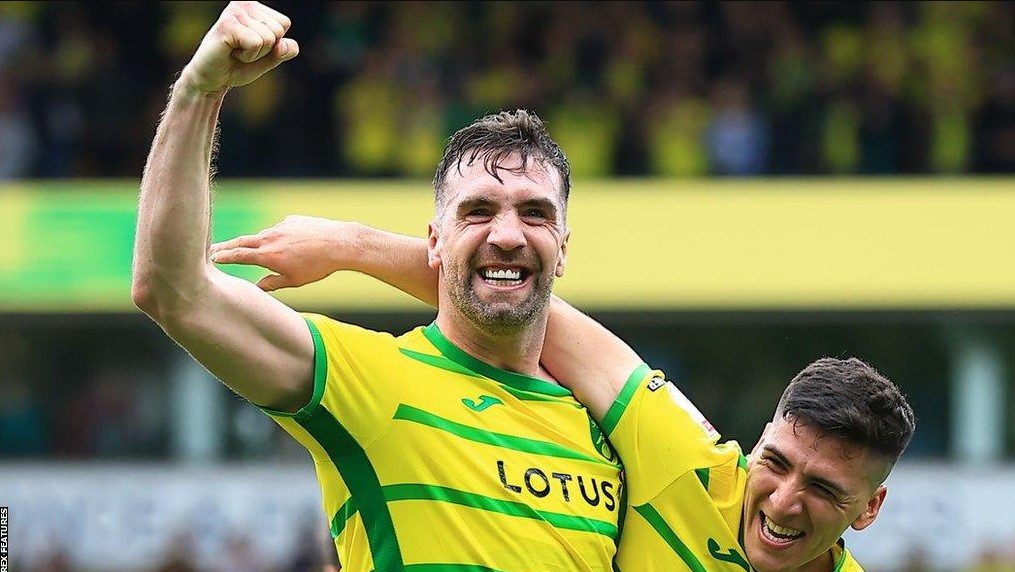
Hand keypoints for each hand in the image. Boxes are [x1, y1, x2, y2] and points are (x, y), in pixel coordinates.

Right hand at [179, 1, 298, 94]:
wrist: (212, 79)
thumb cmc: (238, 65)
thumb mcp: (269, 58)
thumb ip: (284, 51)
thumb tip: (284, 44)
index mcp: (254, 6)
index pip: (284, 23)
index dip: (273, 43)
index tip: (251, 45)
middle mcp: (244, 3)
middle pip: (278, 31)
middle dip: (265, 49)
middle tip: (242, 50)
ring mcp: (235, 12)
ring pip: (268, 38)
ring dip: (255, 53)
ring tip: (236, 51)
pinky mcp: (227, 24)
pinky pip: (256, 43)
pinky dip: (248, 56)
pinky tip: (232, 53)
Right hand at [210, 215, 362, 290]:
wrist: (340, 243)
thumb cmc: (318, 266)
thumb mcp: (293, 281)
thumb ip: (272, 284)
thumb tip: (257, 288)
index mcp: (268, 255)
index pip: (238, 255)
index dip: (223, 257)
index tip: (211, 257)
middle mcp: (270, 238)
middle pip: (242, 241)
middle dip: (226, 246)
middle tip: (213, 249)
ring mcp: (280, 227)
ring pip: (262, 236)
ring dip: (256, 243)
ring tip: (255, 251)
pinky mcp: (292, 220)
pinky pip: (280, 230)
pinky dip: (279, 237)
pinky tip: (290, 245)